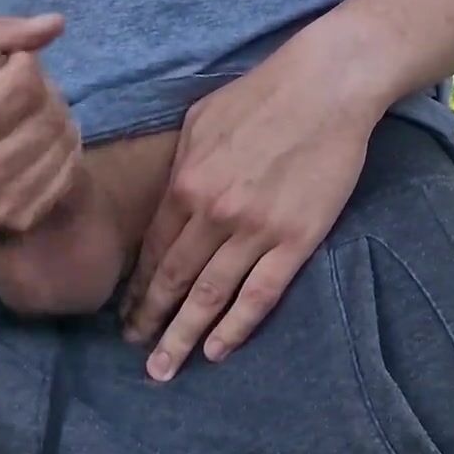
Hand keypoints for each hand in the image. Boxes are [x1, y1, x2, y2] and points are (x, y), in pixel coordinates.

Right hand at [0, 14, 81, 233]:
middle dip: (45, 89)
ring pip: (62, 144)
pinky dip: (63, 150)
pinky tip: (41, 140)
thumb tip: (58, 23)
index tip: (11, 65)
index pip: (24, 84)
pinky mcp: (13, 224)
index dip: (24, 63)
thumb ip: (1, 35)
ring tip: (34, 111)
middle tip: (27, 88)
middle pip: (47, 115)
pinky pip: (66, 176)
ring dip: (58, 116)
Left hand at [120, 27, 383, 380]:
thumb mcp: (199, 121)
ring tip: (164, 367)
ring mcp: (255, 231)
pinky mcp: (296, 240)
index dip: (137, 286)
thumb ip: (180, 166)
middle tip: (135, 350)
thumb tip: (168, 200)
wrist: (327, 86)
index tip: (125, 311)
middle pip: (173, 280)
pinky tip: (215, 351)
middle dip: (149, 320)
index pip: (154, 250)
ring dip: (183, 336)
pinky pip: (259, 295)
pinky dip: (235, 328)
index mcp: (185, 183)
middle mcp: (212, 213)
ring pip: (210, 296)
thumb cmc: (261, 95)